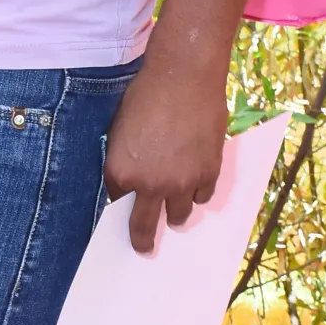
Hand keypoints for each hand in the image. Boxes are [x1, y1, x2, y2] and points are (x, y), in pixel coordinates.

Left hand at [103, 56, 228, 254]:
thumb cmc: (146, 95)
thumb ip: (124, 158)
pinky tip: (196, 184)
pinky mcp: (209, 173)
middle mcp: (150, 185)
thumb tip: (130, 178)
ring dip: (175, 212)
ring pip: (179, 215)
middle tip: (143, 248)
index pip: (117, 202)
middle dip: (142, 240)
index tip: (123, 213)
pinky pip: (203, 197)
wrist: (183, 76)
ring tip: (175, 209)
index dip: (122, 201)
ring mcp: (182, 182)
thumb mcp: (120, 128)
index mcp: (121, 173)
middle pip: (144, 226)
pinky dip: (198, 192)